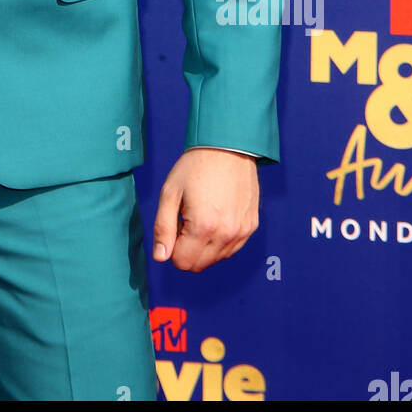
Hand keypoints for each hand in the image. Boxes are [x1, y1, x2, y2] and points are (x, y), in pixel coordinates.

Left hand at [152, 148, 258, 271]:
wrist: (228, 146)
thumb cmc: (195, 167)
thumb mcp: (170, 193)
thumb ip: (163, 228)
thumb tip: (160, 257)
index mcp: (204, 227)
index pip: (182, 262)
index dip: (173, 247)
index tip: (175, 224)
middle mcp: (226, 234)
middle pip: (199, 265)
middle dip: (187, 248)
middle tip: (187, 219)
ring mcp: (242, 232)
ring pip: (216, 258)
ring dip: (205, 245)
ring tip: (203, 214)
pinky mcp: (251, 226)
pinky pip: (232, 248)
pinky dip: (221, 240)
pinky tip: (217, 216)